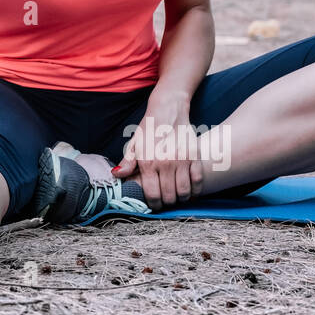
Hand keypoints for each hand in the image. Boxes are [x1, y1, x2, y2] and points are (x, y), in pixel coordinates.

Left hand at [111, 94, 202, 210]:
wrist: (168, 110)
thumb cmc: (149, 129)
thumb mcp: (135, 144)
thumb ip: (127, 162)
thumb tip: (116, 175)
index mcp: (148, 162)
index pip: (152, 194)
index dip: (154, 204)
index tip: (155, 205)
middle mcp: (164, 163)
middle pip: (169, 196)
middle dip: (167, 202)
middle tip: (166, 200)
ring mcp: (181, 160)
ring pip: (183, 191)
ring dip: (180, 198)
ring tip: (177, 196)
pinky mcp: (194, 156)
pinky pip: (197, 181)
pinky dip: (195, 190)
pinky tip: (190, 191)